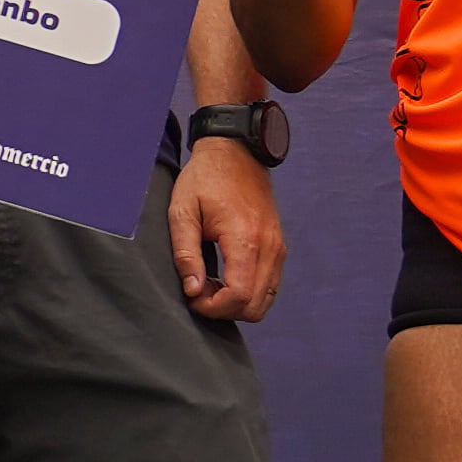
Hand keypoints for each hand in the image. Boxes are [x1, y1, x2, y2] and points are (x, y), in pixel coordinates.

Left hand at [171, 136, 285, 322]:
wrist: (236, 152)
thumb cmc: (204, 179)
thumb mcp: (182, 212)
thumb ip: (185, 253)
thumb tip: (192, 290)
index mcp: (246, 239)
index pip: (240, 296)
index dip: (213, 308)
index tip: (192, 296)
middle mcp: (270, 247)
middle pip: (256, 307)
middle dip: (224, 309)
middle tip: (198, 290)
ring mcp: (279, 248)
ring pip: (266, 300)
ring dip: (237, 302)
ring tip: (209, 283)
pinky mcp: (279, 247)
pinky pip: (269, 285)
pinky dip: (248, 291)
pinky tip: (224, 277)